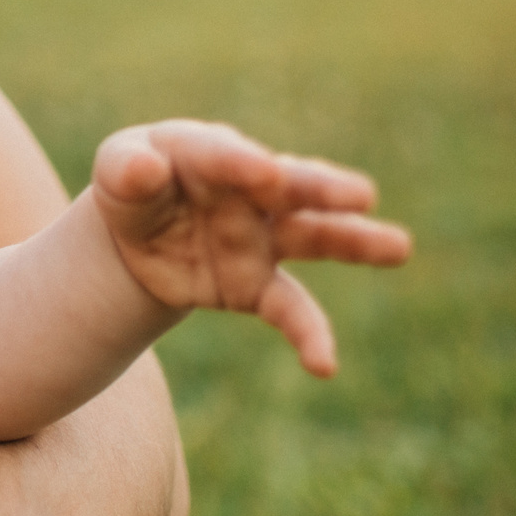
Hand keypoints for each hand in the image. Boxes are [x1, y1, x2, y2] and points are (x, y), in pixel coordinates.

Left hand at [90, 120, 412, 376]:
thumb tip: (144, 170)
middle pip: (293, 185)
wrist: (135, 236)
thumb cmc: (133, 185)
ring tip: (399, 246)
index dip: (241, 162)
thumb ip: (125, 168)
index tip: (264, 172)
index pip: (224, 154)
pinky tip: (324, 365)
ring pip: (315, 237)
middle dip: (322, 188)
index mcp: (208, 150)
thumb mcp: (116, 170)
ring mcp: (261, 236)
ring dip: (355, 242)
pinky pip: (291, 309)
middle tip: (358, 194)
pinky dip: (310, 335)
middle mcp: (250, 189)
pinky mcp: (258, 284)